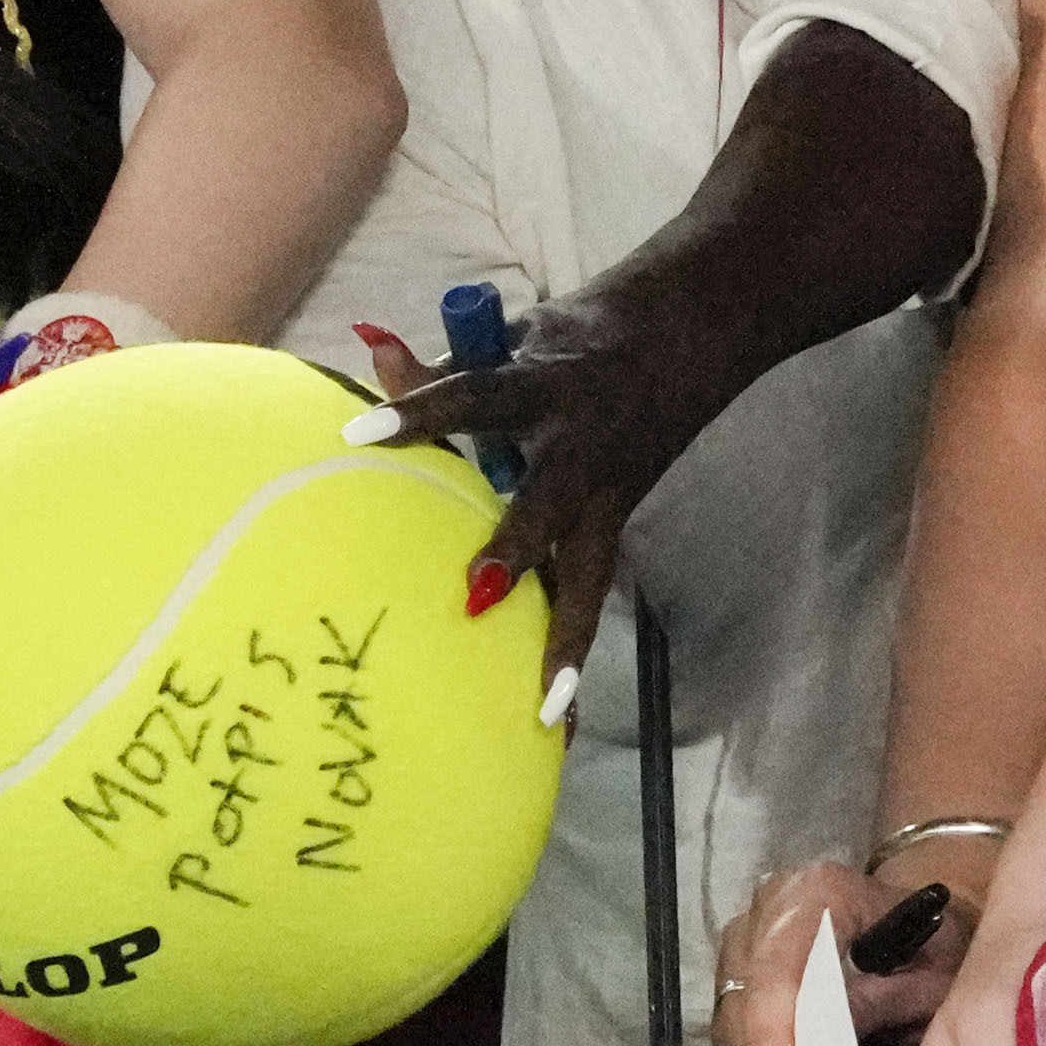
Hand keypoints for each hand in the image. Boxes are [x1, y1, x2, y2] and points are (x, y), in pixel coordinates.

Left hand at [373, 285, 736, 701]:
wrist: (686, 337)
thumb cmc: (578, 338)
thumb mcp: (513, 335)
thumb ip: (442, 362)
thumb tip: (371, 351)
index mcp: (546, 384)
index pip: (474, 394)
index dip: (420, 410)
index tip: (359, 436)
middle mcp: (582, 447)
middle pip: (548, 505)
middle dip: (516, 550)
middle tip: (476, 597)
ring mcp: (607, 494)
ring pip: (588, 574)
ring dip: (566, 641)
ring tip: (546, 708)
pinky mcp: (617, 524)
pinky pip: (592, 591)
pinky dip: (574, 647)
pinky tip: (556, 710)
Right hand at [710, 853, 949, 1045]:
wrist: (925, 924)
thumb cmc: (935, 948)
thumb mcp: (930, 979)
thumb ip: (883, 1003)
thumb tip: (826, 1041)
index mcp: (822, 892)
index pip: (781, 965)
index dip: (772, 1032)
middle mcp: (773, 902)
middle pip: (747, 988)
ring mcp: (751, 928)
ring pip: (730, 1005)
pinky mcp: (742, 957)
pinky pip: (732, 1012)